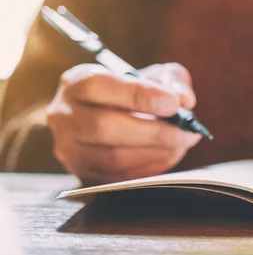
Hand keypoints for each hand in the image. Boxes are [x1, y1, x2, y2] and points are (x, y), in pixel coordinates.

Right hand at [46, 63, 200, 184]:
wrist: (109, 116)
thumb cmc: (134, 93)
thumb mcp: (153, 76)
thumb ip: (172, 81)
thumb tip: (185, 99)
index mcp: (77, 82)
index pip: (99, 86)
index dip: (138, 95)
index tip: (173, 103)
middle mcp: (64, 116)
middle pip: (103, 127)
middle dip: (153, 131)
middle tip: (186, 131)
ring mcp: (69, 149)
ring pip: (111, 158)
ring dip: (155, 153)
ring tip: (182, 143)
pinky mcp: (82, 174)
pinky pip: (117, 178)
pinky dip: (149, 168)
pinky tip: (168, 156)